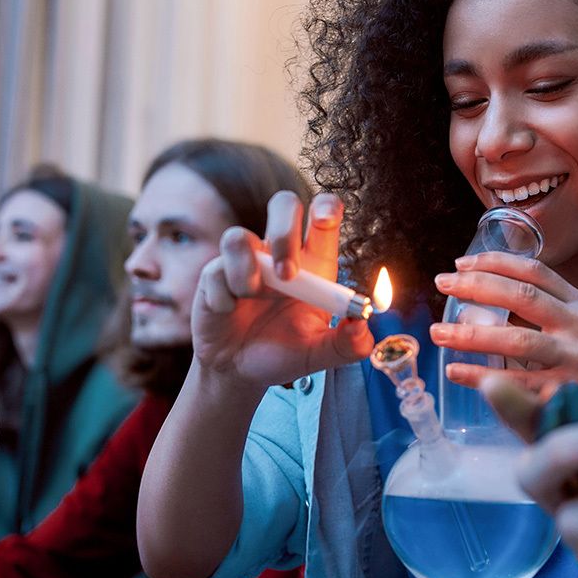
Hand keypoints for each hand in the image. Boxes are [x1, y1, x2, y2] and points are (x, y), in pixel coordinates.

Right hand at [191, 191, 373, 390]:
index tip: (322, 221)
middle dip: (284, 232)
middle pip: (283, 204)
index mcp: (314, 263)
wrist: (241, 373)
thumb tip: (362, 327)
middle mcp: (279, 253)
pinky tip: (229, 312)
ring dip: (247, 271)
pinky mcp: (215, 275)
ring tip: (251, 298)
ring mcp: (245, 261)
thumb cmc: (284, 353)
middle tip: (288, 274)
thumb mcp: (321, 354)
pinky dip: (224, 297)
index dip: (325, 207)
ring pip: (239, 236)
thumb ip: (348, 345)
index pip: (324, 216)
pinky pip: (215, 271)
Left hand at [431, 253, 577, 391]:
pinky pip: (516, 383)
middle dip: (477, 287)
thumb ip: (540, 315)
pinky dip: (481, 375)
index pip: (536, 272)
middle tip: (442, 285)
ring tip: (439, 333)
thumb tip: (480, 296)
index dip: (495, 263)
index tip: (460, 264)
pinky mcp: (569, 397)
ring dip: (472, 334)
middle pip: (524, 297)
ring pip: (519, 339)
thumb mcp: (573, 334)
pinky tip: (455, 371)